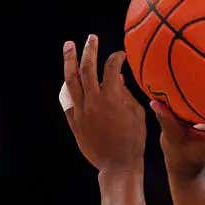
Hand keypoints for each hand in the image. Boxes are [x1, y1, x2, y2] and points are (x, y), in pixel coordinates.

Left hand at [60, 35, 145, 174]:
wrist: (117, 166)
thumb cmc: (133, 141)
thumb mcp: (137, 115)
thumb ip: (126, 94)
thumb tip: (116, 78)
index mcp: (112, 98)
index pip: (111, 68)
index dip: (116, 58)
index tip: (120, 55)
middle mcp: (94, 102)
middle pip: (87, 68)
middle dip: (89, 50)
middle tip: (91, 38)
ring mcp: (81, 111)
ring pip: (71, 80)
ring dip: (69, 60)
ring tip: (69, 46)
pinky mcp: (75, 122)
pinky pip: (67, 99)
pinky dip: (68, 86)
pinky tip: (69, 77)